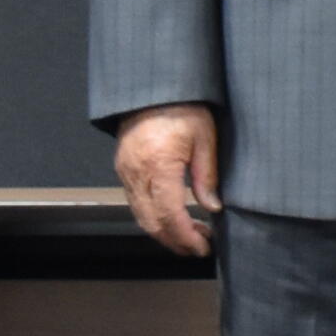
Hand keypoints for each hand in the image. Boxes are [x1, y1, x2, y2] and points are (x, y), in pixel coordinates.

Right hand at [116, 103, 222, 256]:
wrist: (153, 88)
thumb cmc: (181, 106)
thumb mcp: (205, 138)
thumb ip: (207, 176)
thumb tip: (212, 207)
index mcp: (159, 164)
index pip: (169, 214)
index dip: (186, 237)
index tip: (202, 246)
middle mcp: (137, 172)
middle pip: (152, 223)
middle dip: (176, 242)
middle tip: (200, 247)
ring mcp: (126, 172)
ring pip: (141, 217)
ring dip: (165, 232)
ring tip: (192, 235)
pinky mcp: (123, 170)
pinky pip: (136, 203)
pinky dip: (154, 217)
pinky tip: (174, 218)